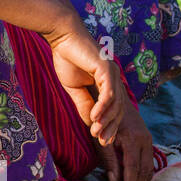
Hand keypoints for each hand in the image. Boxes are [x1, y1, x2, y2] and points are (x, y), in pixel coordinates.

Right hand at [46, 19, 124, 146]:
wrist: (62, 37)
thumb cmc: (67, 58)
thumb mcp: (74, 88)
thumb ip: (84, 104)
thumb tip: (91, 123)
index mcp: (108, 83)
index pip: (114, 110)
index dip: (110, 127)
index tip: (103, 143)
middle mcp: (114, 79)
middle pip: (118, 109)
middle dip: (111, 128)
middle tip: (102, 143)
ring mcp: (113, 73)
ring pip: (115, 103)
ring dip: (107, 120)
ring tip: (97, 133)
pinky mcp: (106, 69)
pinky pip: (108, 93)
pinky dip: (102, 107)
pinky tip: (94, 118)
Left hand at [98, 102, 154, 180]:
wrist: (115, 100)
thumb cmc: (103, 120)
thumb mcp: (101, 139)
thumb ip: (109, 160)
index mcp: (133, 140)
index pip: (133, 170)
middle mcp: (145, 141)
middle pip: (144, 173)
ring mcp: (149, 142)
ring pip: (149, 170)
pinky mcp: (149, 143)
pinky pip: (149, 165)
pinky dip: (144, 178)